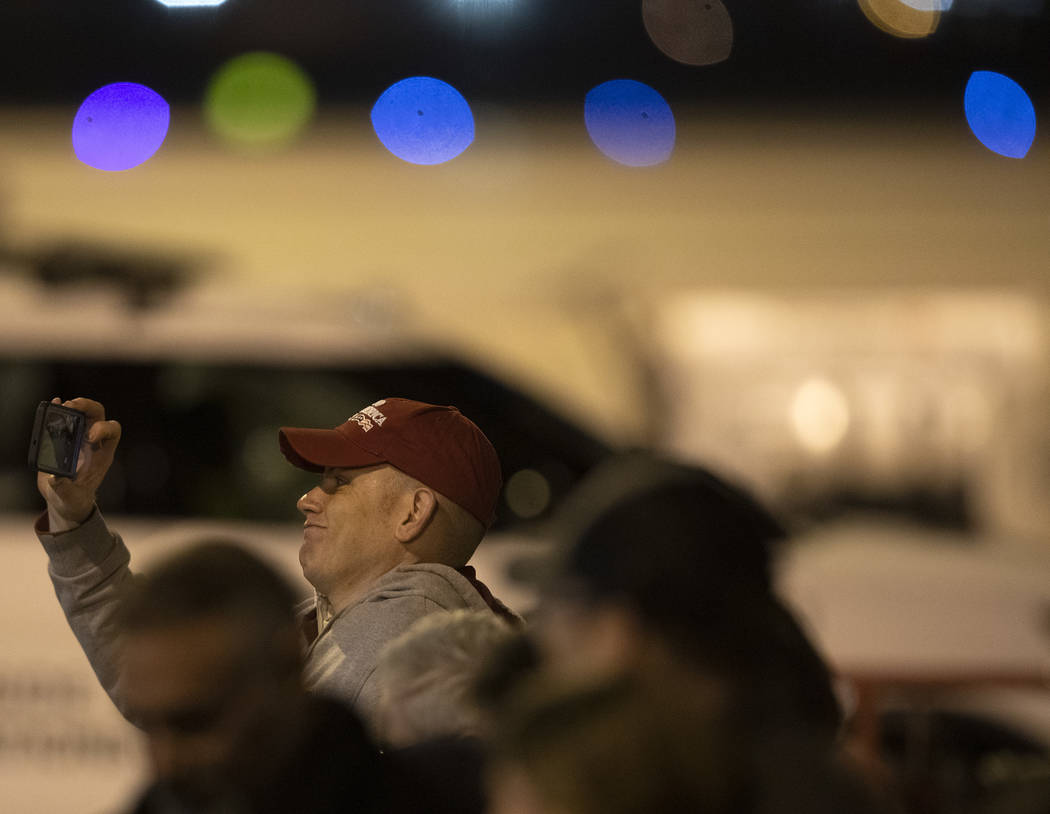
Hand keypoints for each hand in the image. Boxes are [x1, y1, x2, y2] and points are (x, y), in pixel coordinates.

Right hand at [37, 397, 121, 531]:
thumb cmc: (73, 497)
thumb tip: (55, 478)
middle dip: (88, 407)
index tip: (89, 436)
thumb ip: (64, 488)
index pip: (112, 433)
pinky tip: (53, 403)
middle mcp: (93, 442)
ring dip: (74, 405)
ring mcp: (79, 437)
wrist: (65, 498)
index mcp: (102, 455)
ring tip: (61, 404)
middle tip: (72, 406)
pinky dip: (60, 409)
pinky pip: (65, 418)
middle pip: (98, 415)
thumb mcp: (69, 497)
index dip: (104, 429)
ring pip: (84, 413)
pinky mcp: (64, 437)